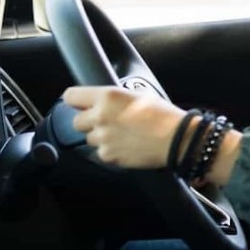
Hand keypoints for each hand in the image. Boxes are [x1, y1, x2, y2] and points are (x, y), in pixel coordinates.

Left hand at [62, 86, 186, 167]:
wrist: (178, 139)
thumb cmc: (165, 115)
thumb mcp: (140, 94)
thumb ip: (116, 97)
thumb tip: (105, 100)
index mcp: (107, 97)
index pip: (71, 96)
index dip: (77, 100)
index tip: (80, 103)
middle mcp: (100, 117)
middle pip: (77, 121)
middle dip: (89, 122)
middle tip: (108, 121)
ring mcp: (103, 138)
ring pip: (90, 138)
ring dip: (101, 137)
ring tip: (123, 135)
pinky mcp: (109, 156)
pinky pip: (102, 153)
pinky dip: (111, 151)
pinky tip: (128, 146)